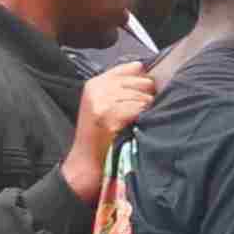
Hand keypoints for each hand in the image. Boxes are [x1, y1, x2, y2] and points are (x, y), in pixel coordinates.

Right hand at [61, 61, 155, 203]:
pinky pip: (139, 108)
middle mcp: (97, 88)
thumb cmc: (100, 139)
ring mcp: (101, 100)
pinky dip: (143, 119)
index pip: (133, 68)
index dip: (144, 83)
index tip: (143, 98)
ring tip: (136, 123)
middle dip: (147, 97)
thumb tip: (145, 70)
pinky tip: (135, 128)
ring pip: (143, 95)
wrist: (85, 166)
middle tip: (140, 115)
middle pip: (141, 81)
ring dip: (146, 111)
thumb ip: (122, 88)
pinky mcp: (107, 114)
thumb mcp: (105, 106)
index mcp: (96, 83)